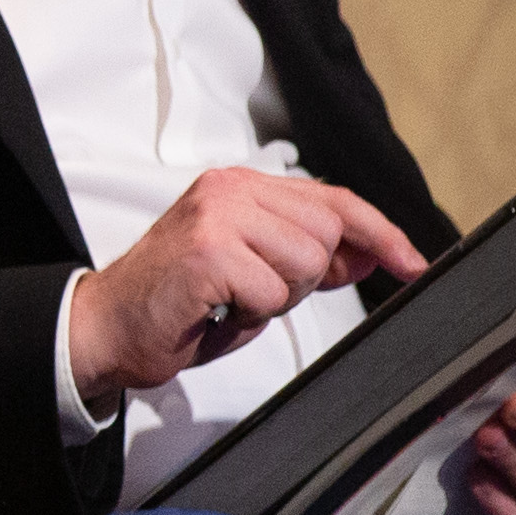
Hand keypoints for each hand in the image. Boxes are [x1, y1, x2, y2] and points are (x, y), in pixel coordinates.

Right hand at [66, 165, 428, 412]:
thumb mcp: (251, 276)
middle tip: (251, 294)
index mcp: (241, 186)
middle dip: (304, 278)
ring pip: (306, 262)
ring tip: (230, 301)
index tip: (412, 263)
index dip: (380, 233)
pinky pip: (271, 294)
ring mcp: (217, 216)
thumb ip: (307, 260)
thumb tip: (368, 255)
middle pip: (328, 233)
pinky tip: (214, 311)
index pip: (334, 200)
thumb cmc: (173, 304)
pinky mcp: (208, 252)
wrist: (103, 328)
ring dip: (277, 298)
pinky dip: (250, 315)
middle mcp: (230, 189)